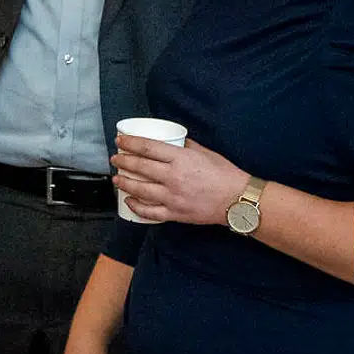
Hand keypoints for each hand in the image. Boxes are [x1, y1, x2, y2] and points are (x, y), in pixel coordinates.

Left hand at [111, 135, 248, 225]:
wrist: (237, 200)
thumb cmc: (225, 174)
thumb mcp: (205, 152)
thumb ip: (186, 145)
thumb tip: (172, 139)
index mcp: (180, 158)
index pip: (147, 148)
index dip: (130, 143)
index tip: (120, 141)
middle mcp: (173, 177)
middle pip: (140, 167)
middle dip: (123, 162)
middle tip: (115, 159)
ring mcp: (172, 197)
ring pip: (140, 190)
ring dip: (125, 183)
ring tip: (116, 178)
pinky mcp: (175, 213)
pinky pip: (150, 212)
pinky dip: (137, 207)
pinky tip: (129, 201)